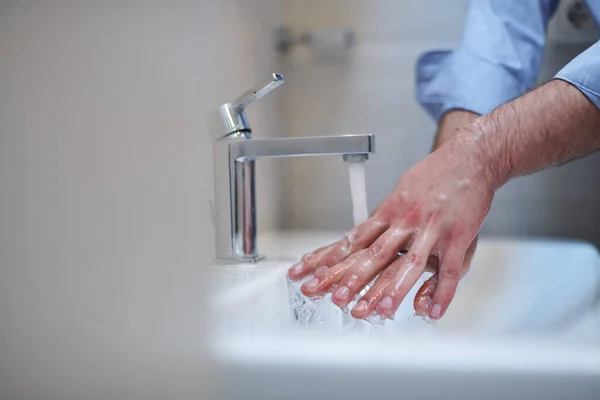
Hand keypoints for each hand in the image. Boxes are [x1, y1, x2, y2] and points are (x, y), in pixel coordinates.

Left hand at [288, 109, 485, 320]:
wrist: (470, 158)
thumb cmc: (433, 178)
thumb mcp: (403, 194)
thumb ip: (388, 224)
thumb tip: (367, 237)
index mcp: (388, 211)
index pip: (354, 240)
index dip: (331, 259)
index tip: (311, 274)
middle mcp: (405, 221)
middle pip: (374, 255)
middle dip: (352, 278)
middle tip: (333, 298)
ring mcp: (431, 229)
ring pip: (408, 263)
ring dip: (391, 289)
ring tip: (377, 310)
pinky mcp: (457, 236)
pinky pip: (449, 270)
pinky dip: (442, 292)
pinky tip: (432, 311)